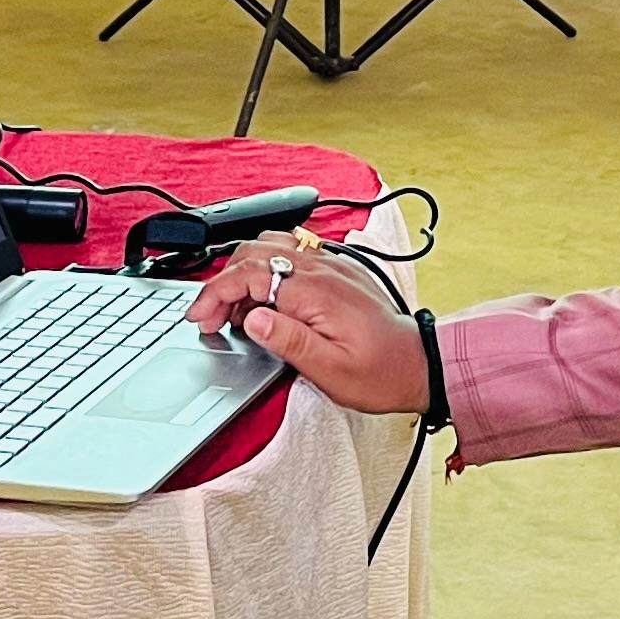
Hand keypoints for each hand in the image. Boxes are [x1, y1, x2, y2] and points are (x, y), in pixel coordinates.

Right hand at [185, 232, 427, 414]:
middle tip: (213, 320)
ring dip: (244, 271)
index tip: (200, 317)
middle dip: (223, 282)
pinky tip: (266, 299)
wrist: (419, 364)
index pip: (250, 273)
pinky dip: (267, 267)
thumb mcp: (329, 371)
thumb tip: (251, 317)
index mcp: (316, 291)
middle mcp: (324, 269)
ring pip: (272, 245)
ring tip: (237, 311)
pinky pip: (292, 251)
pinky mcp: (337, 270)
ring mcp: (332, 264)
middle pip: (255, 252)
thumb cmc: (379, 373)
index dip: (215, 293)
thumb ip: (287, 340)